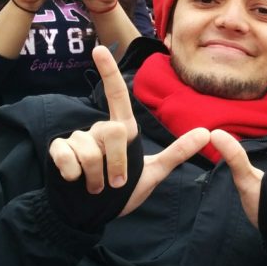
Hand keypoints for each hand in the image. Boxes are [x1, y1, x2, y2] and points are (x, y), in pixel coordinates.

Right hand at [48, 45, 209, 216]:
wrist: (93, 216)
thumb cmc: (123, 193)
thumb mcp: (154, 173)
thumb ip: (177, 152)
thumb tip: (208, 132)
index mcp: (122, 129)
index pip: (116, 96)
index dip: (108, 72)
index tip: (99, 49)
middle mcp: (99, 129)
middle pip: (111, 131)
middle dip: (117, 163)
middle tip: (117, 183)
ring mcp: (77, 140)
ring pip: (89, 149)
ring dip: (96, 176)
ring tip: (96, 187)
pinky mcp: (59, 153)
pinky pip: (66, 156)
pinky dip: (73, 174)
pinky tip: (74, 181)